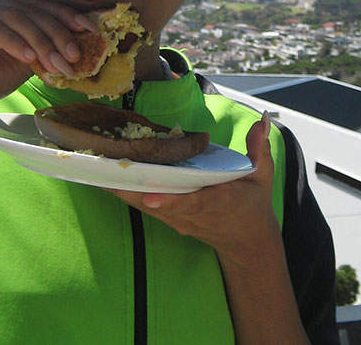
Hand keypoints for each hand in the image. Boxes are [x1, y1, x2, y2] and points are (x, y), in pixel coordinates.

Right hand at [0, 0, 93, 132]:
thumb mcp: (27, 58)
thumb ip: (45, 44)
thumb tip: (81, 40)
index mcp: (2, 2)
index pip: (40, 5)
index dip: (67, 16)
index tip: (91, 31)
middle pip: (30, 12)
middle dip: (57, 34)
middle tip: (74, 55)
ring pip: (14, 19)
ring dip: (40, 42)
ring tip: (57, 62)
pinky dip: (14, 43)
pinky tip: (30, 58)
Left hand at [108, 112, 278, 265]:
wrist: (246, 241)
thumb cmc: (253, 203)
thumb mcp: (263, 175)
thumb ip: (260, 148)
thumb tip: (263, 118)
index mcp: (219, 201)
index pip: (194, 202)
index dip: (172, 200)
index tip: (153, 197)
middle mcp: (193, 212)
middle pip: (158, 202)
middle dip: (132, 188)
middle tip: (106, 169)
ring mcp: (178, 218)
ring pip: (144, 204)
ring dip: (121, 188)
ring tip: (97, 167)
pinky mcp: (168, 218)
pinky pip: (142, 204)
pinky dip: (124, 191)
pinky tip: (105, 175)